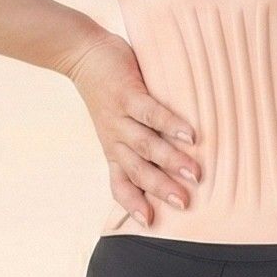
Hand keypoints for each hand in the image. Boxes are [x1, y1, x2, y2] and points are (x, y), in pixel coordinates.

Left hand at [64, 30, 201, 227]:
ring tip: (195, 174)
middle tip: (185, 203)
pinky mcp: (127, 94)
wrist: (81, 53)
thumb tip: (174, 155)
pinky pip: (150, 113)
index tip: (150, 222)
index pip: (120, 183)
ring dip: (171, 161)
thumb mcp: (115, 123)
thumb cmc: (107, 90)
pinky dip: (170, 124)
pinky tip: (190, 134)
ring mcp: (120, 117)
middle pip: (137, 170)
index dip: (133, 203)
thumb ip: (138, 139)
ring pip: (145, 145)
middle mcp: (115, 138)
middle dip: (161, 189)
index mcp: (113, 149)